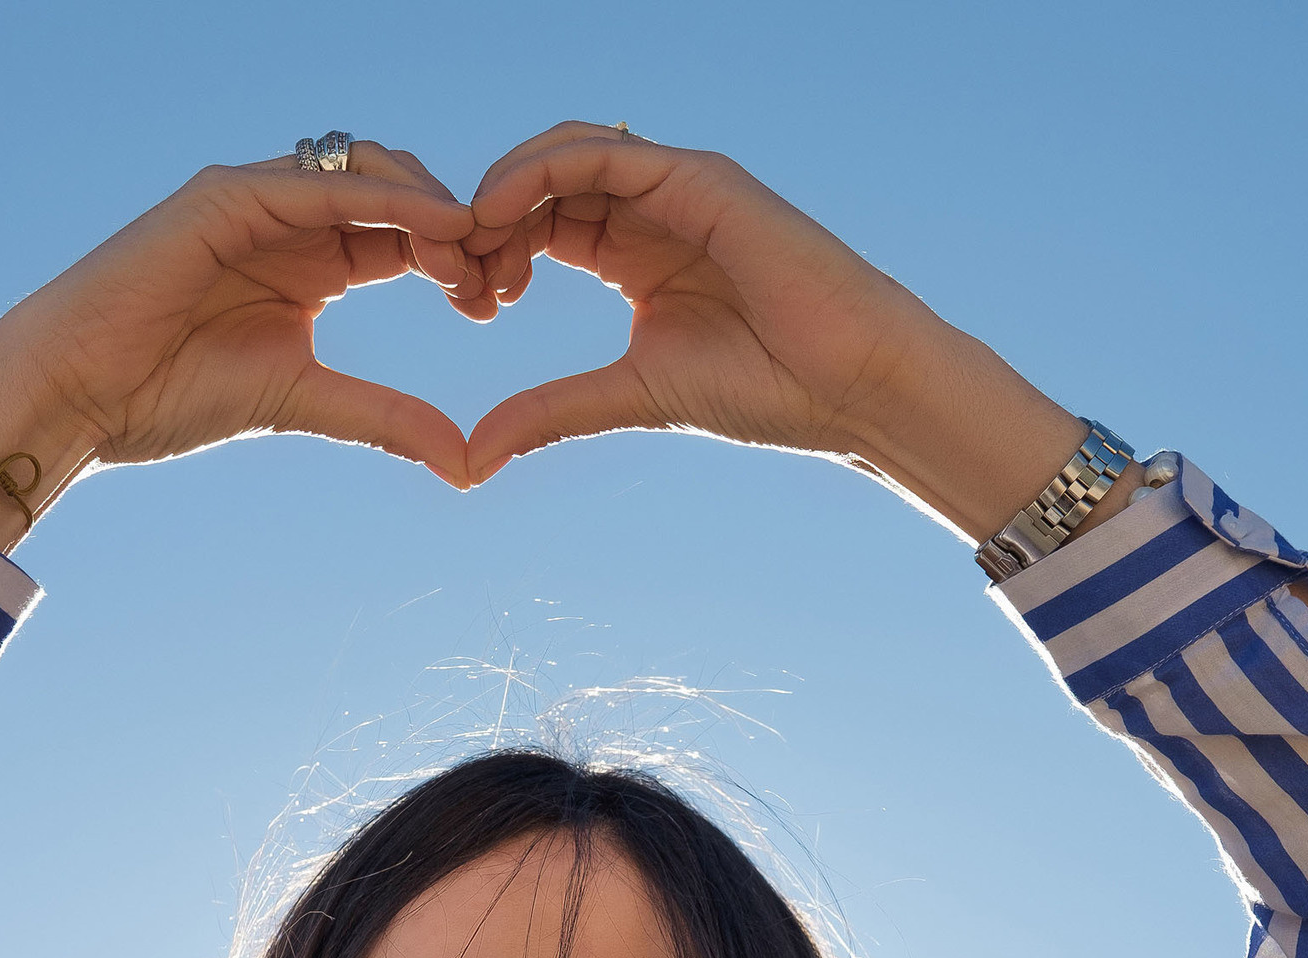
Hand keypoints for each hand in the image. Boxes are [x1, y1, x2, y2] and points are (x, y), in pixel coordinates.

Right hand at [0, 143, 485, 543]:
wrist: (79, 396)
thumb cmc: (170, 397)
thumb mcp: (304, 401)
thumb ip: (384, 416)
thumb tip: (465, 461)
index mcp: (315, 262)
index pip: (407, 236)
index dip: (457, 258)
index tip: (496, 301)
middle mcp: (289, 219)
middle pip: (399, 192)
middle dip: (455, 226)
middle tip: (493, 278)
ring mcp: (255, 199)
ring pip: (366, 171)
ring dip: (427, 204)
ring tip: (469, 253)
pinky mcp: (224, 194)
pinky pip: (317, 183)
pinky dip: (381, 196)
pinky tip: (432, 223)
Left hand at [461, 123, 1086, 538]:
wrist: (848, 385)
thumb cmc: (763, 391)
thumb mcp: (630, 395)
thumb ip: (550, 411)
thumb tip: (470, 457)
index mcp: (632, 253)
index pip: (539, 223)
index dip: (490, 252)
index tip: (467, 302)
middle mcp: (650, 209)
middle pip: (540, 183)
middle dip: (485, 221)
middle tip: (459, 276)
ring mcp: (674, 186)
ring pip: (560, 152)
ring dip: (503, 189)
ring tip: (472, 242)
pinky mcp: (695, 177)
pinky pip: (599, 149)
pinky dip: (539, 170)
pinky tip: (502, 213)